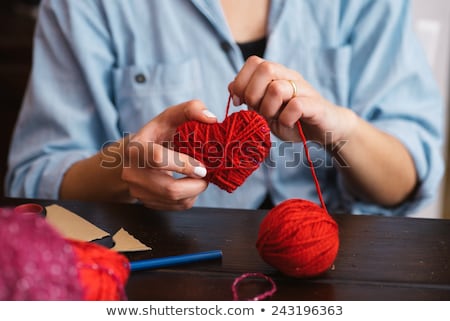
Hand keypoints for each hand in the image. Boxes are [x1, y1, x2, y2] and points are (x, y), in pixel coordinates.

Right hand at [121, 100, 217, 209]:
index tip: (202, 167)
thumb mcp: (170, 117)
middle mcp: (132, 173)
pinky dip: (190, 197)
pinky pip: (177, 207)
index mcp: (136, 148)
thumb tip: (211, 118)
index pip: (158, 158)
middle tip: (206, 174)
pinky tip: (189, 183)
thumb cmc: (157, 134)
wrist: (138, 155)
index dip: (184, 165)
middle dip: (195, 184)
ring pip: (176, 200)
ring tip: (199, 177)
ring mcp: (138, 191)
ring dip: (195, 190)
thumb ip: (191, 109)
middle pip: (169, 189)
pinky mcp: (148, 203)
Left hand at [228, 56, 355, 144]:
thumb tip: (232, 88)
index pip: (253, 62)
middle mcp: (290, 77)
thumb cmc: (293, 119)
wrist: (326, 129)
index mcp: (277, 75)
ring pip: (277, 88)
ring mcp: (304, 89)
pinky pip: (296, 105)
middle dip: (252, 93)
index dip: (240, 81)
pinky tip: (288, 124)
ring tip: (273, 119)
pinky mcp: (316, 105)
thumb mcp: (266, 111)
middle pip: (264, 68)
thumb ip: (250, 98)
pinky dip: (286, 118)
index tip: (240, 103)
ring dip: (268, 109)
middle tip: (257, 111)